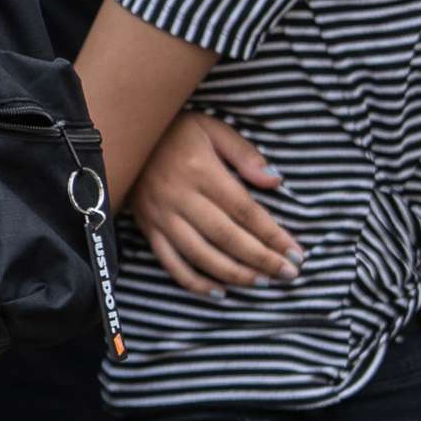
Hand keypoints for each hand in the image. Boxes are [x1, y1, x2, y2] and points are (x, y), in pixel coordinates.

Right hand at [128, 113, 303, 295]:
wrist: (124, 135)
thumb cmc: (174, 130)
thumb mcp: (212, 129)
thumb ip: (244, 154)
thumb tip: (274, 182)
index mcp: (201, 171)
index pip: (245, 211)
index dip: (273, 235)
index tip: (296, 252)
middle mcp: (180, 197)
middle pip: (227, 237)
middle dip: (261, 259)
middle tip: (288, 273)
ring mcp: (161, 215)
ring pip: (201, 255)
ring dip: (234, 273)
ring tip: (261, 282)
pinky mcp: (147, 228)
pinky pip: (171, 262)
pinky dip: (195, 282)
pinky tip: (220, 291)